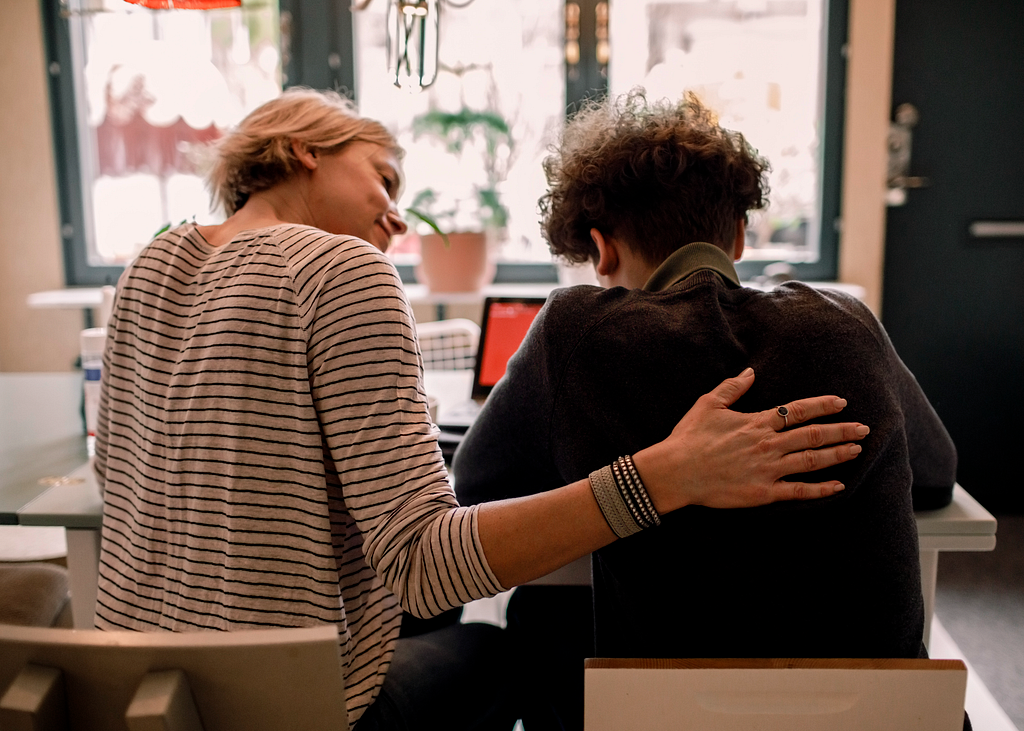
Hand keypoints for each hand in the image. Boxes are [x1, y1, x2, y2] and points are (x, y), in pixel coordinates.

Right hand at [634, 368, 868, 513]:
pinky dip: (820, 489)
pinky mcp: (763, 492)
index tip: (842, 403)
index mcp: (756, 422)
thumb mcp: (708, 404)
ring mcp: (768, 469)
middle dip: (841, 430)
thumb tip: (751, 372)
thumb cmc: (689, 437)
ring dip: (837, 455)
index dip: (822, 406)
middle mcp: (767, 444)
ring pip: (811, 461)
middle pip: (813, 435)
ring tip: (857, 450)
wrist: (676, 471)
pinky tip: (838, 486)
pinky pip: (798, 491)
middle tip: (864, 428)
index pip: (797, 411)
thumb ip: (732, 387)